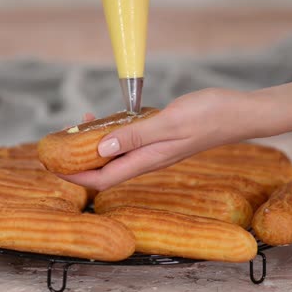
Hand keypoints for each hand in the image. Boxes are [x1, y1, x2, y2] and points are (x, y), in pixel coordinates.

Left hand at [58, 88, 263, 190]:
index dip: (76, 176)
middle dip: (79, 160)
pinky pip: (128, 140)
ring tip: (81, 125)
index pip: (102, 178)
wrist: (238, 112)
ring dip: (95, 144)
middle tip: (61, 141)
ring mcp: (153, 149)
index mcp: (147, 160)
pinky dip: (113, 132)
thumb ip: (135, 136)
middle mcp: (147, 159)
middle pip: (105, 168)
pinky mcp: (159, 137)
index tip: (53, 166)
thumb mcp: (169, 123)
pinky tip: (110, 118)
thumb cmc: (209, 116)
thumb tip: (101, 148)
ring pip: (116, 154)